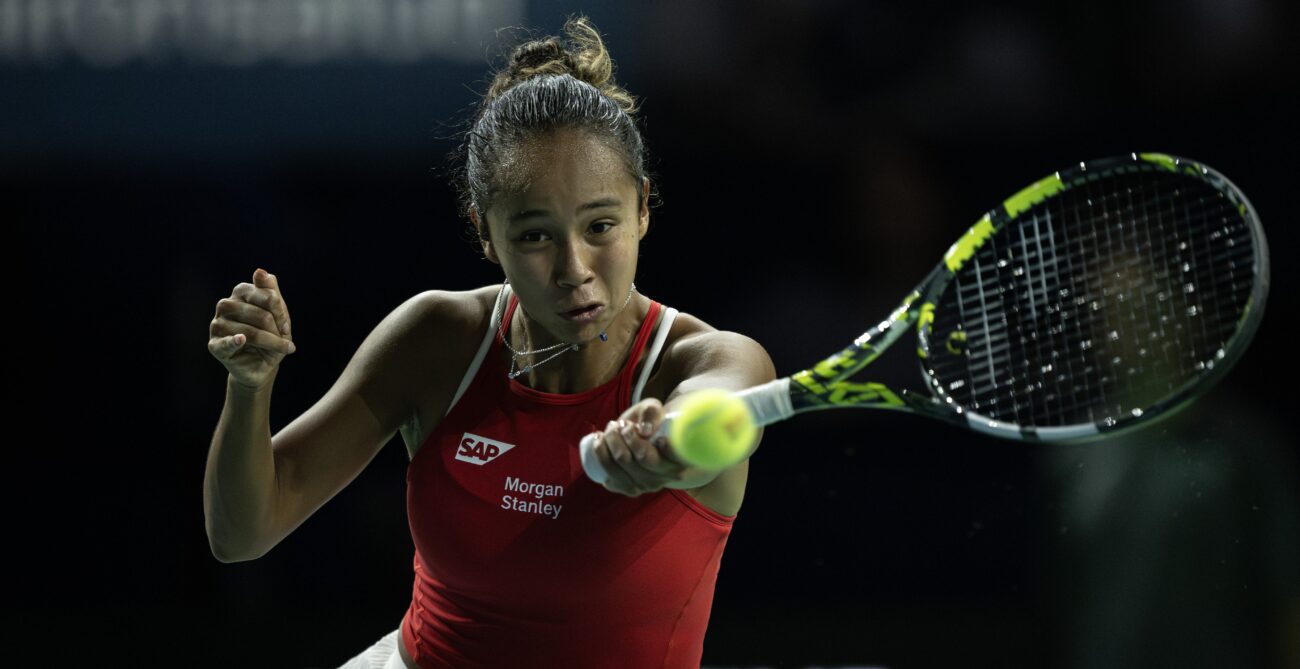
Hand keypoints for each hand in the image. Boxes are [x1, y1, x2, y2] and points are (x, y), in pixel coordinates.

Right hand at [208, 268, 295, 390]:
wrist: (262, 363)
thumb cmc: (271, 334)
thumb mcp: (277, 313)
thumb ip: (270, 290)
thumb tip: (259, 271)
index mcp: (241, 291)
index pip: (267, 297)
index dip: (281, 313)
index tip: (286, 327)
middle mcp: (226, 304)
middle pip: (261, 315)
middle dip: (277, 331)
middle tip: (285, 341)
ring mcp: (217, 324)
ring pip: (251, 332)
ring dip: (271, 343)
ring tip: (281, 350)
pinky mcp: (214, 344)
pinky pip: (226, 342)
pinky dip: (234, 341)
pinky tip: (242, 340)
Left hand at [588, 398, 689, 496]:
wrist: (640, 440)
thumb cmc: (649, 423)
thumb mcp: (653, 410)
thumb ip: (651, 412)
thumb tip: (644, 431)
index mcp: (680, 459)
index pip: (672, 455)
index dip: (664, 444)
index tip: (655, 433)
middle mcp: (665, 477)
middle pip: (642, 457)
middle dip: (626, 434)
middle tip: (623, 424)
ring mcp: (646, 486)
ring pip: (623, 462)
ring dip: (611, 440)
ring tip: (611, 428)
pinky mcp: (627, 489)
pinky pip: (608, 472)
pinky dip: (600, 452)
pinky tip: (600, 440)